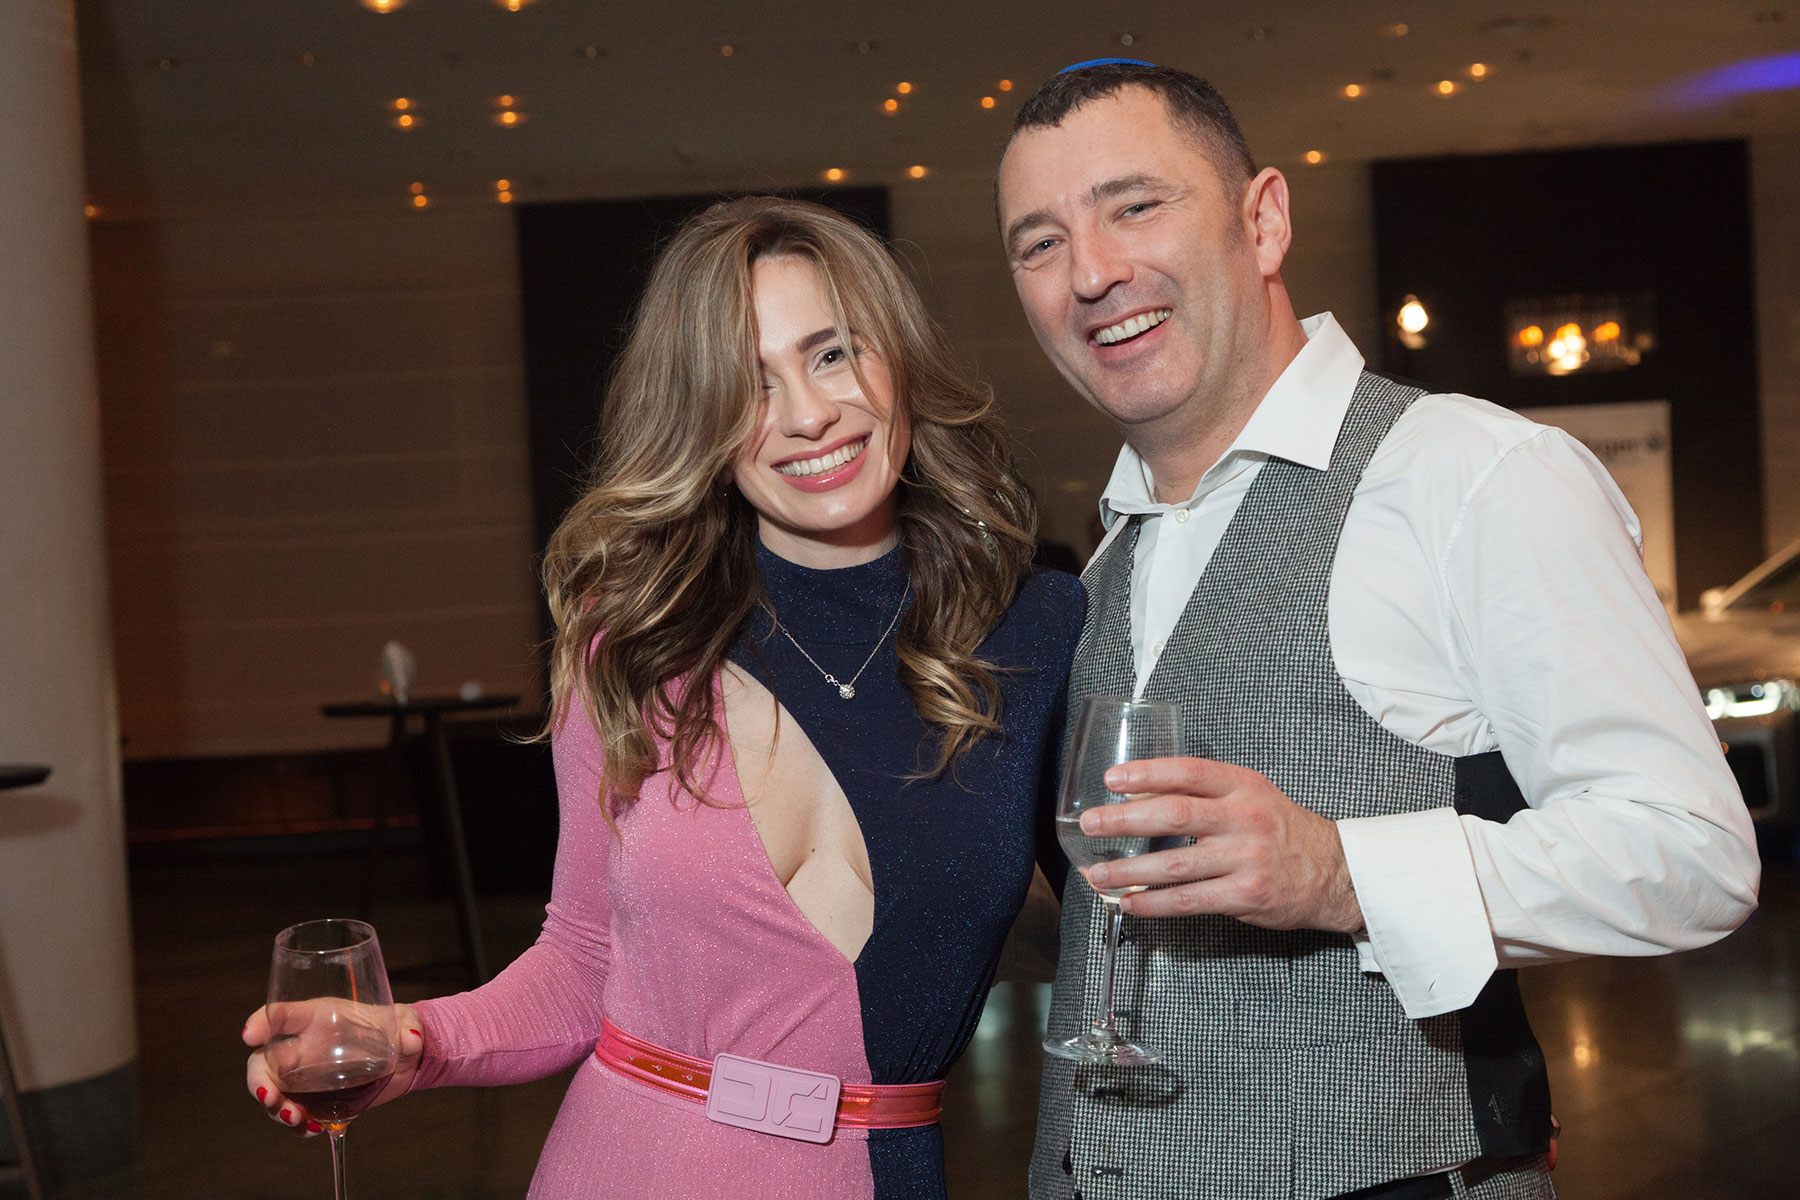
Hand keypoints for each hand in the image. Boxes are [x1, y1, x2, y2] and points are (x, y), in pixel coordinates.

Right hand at [243, 1001, 424, 1135]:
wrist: (405, 1059)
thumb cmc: (397, 1028)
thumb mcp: (406, 1021)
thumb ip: (409, 1027)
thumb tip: (411, 1039)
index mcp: (319, 1017)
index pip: (282, 1014)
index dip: (261, 1022)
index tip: (248, 1035)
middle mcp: (304, 1046)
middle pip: (263, 1061)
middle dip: (259, 1081)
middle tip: (270, 1097)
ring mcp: (305, 1075)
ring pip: (273, 1093)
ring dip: (277, 1109)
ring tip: (296, 1118)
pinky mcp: (315, 1099)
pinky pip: (295, 1114)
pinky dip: (298, 1125)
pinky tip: (314, 1129)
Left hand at [1081, 757, 1363, 931]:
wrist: (1335, 873)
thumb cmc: (1281, 831)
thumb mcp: (1250, 796)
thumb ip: (1203, 794)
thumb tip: (1139, 799)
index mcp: (1242, 786)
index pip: (1188, 772)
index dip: (1147, 773)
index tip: (1112, 779)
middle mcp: (1243, 819)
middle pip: (1174, 815)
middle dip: (1125, 820)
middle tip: (1090, 823)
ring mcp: (1245, 859)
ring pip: (1175, 865)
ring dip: (1129, 871)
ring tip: (1098, 872)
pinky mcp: (1246, 896)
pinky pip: (1189, 900)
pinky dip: (1154, 904)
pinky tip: (1130, 903)